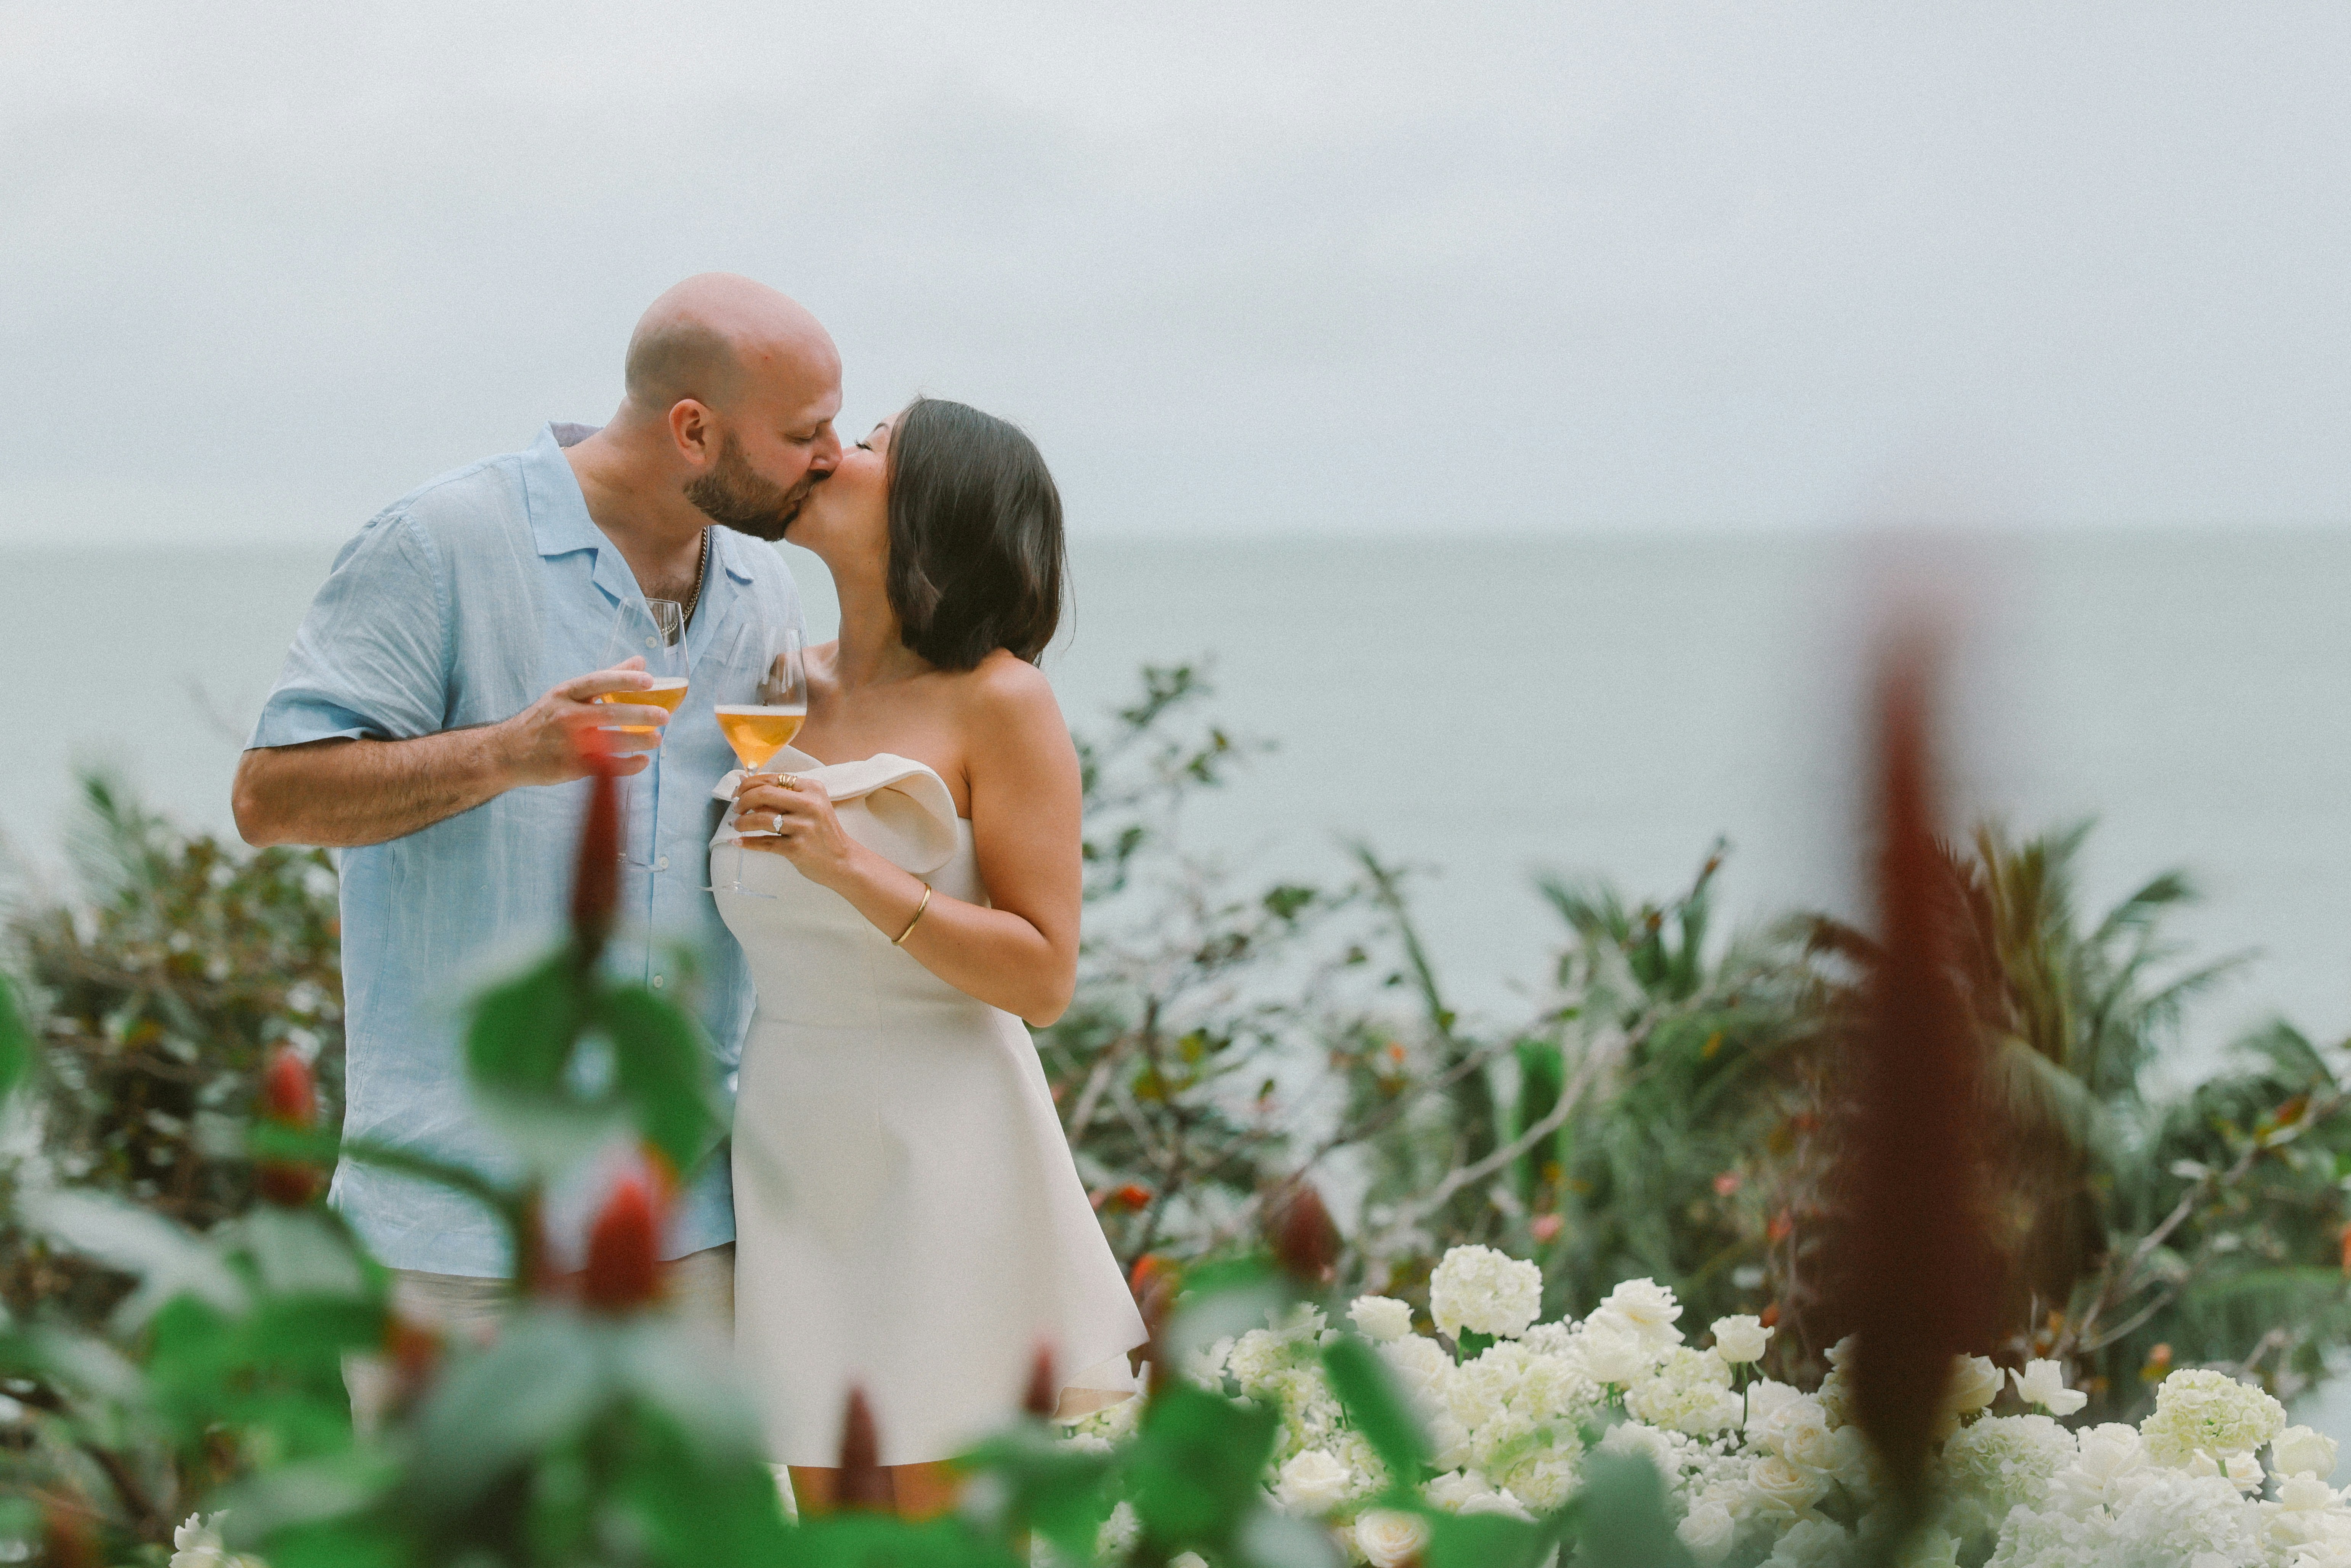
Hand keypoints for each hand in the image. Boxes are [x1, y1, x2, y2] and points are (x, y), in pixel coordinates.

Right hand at [497, 658, 669, 785]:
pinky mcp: (570, 768)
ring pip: (609, 742)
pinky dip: (627, 766)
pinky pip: (605, 767)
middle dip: (640, 715)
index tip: (649, 680)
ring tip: (657, 739)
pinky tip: (642, 761)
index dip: (624, 679)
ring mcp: (568, 744)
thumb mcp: (567, 693)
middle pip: (608, 713)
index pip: (597, 681)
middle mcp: (566, 717)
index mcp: (565, 694)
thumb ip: (605, 678)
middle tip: (664, 716)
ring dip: (638, 741)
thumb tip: (640, 662)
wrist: (508, 752)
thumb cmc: (545, 719)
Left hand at [733, 773, 857, 886]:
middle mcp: (809, 805)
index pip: (773, 779)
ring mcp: (802, 827)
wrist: (843, 861)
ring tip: (737, 825)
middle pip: (763, 794)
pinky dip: (747, 843)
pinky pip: (764, 843)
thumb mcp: (812, 806)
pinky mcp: (796, 847)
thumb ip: (785, 796)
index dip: (749, 784)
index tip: (739, 792)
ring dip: (742, 822)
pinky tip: (737, 842)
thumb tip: (747, 785)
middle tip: (736, 808)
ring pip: (760, 819)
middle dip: (742, 800)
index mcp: (812, 788)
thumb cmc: (823, 832)